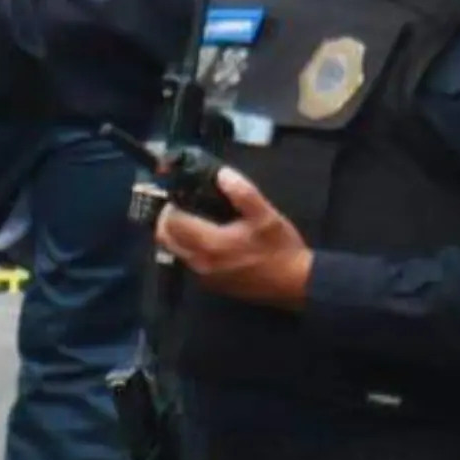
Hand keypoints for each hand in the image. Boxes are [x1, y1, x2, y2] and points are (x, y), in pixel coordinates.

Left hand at [154, 165, 312, 306]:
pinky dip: (187, 246)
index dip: (171, 205)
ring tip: (192, 216)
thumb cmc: (280, 248)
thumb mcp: (266, 215)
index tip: (180, 192)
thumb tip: (221, 174)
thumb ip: (242, 192)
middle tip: (180, 203)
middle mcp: (201, 263)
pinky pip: (188, 261)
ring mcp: (204, 277)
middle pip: (165, 239)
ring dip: (176, 233)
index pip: (172, 223)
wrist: (294, 283)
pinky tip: (206, 235)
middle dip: (166, 219)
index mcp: (211, 244)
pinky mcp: (211, 285)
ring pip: (175, 251)